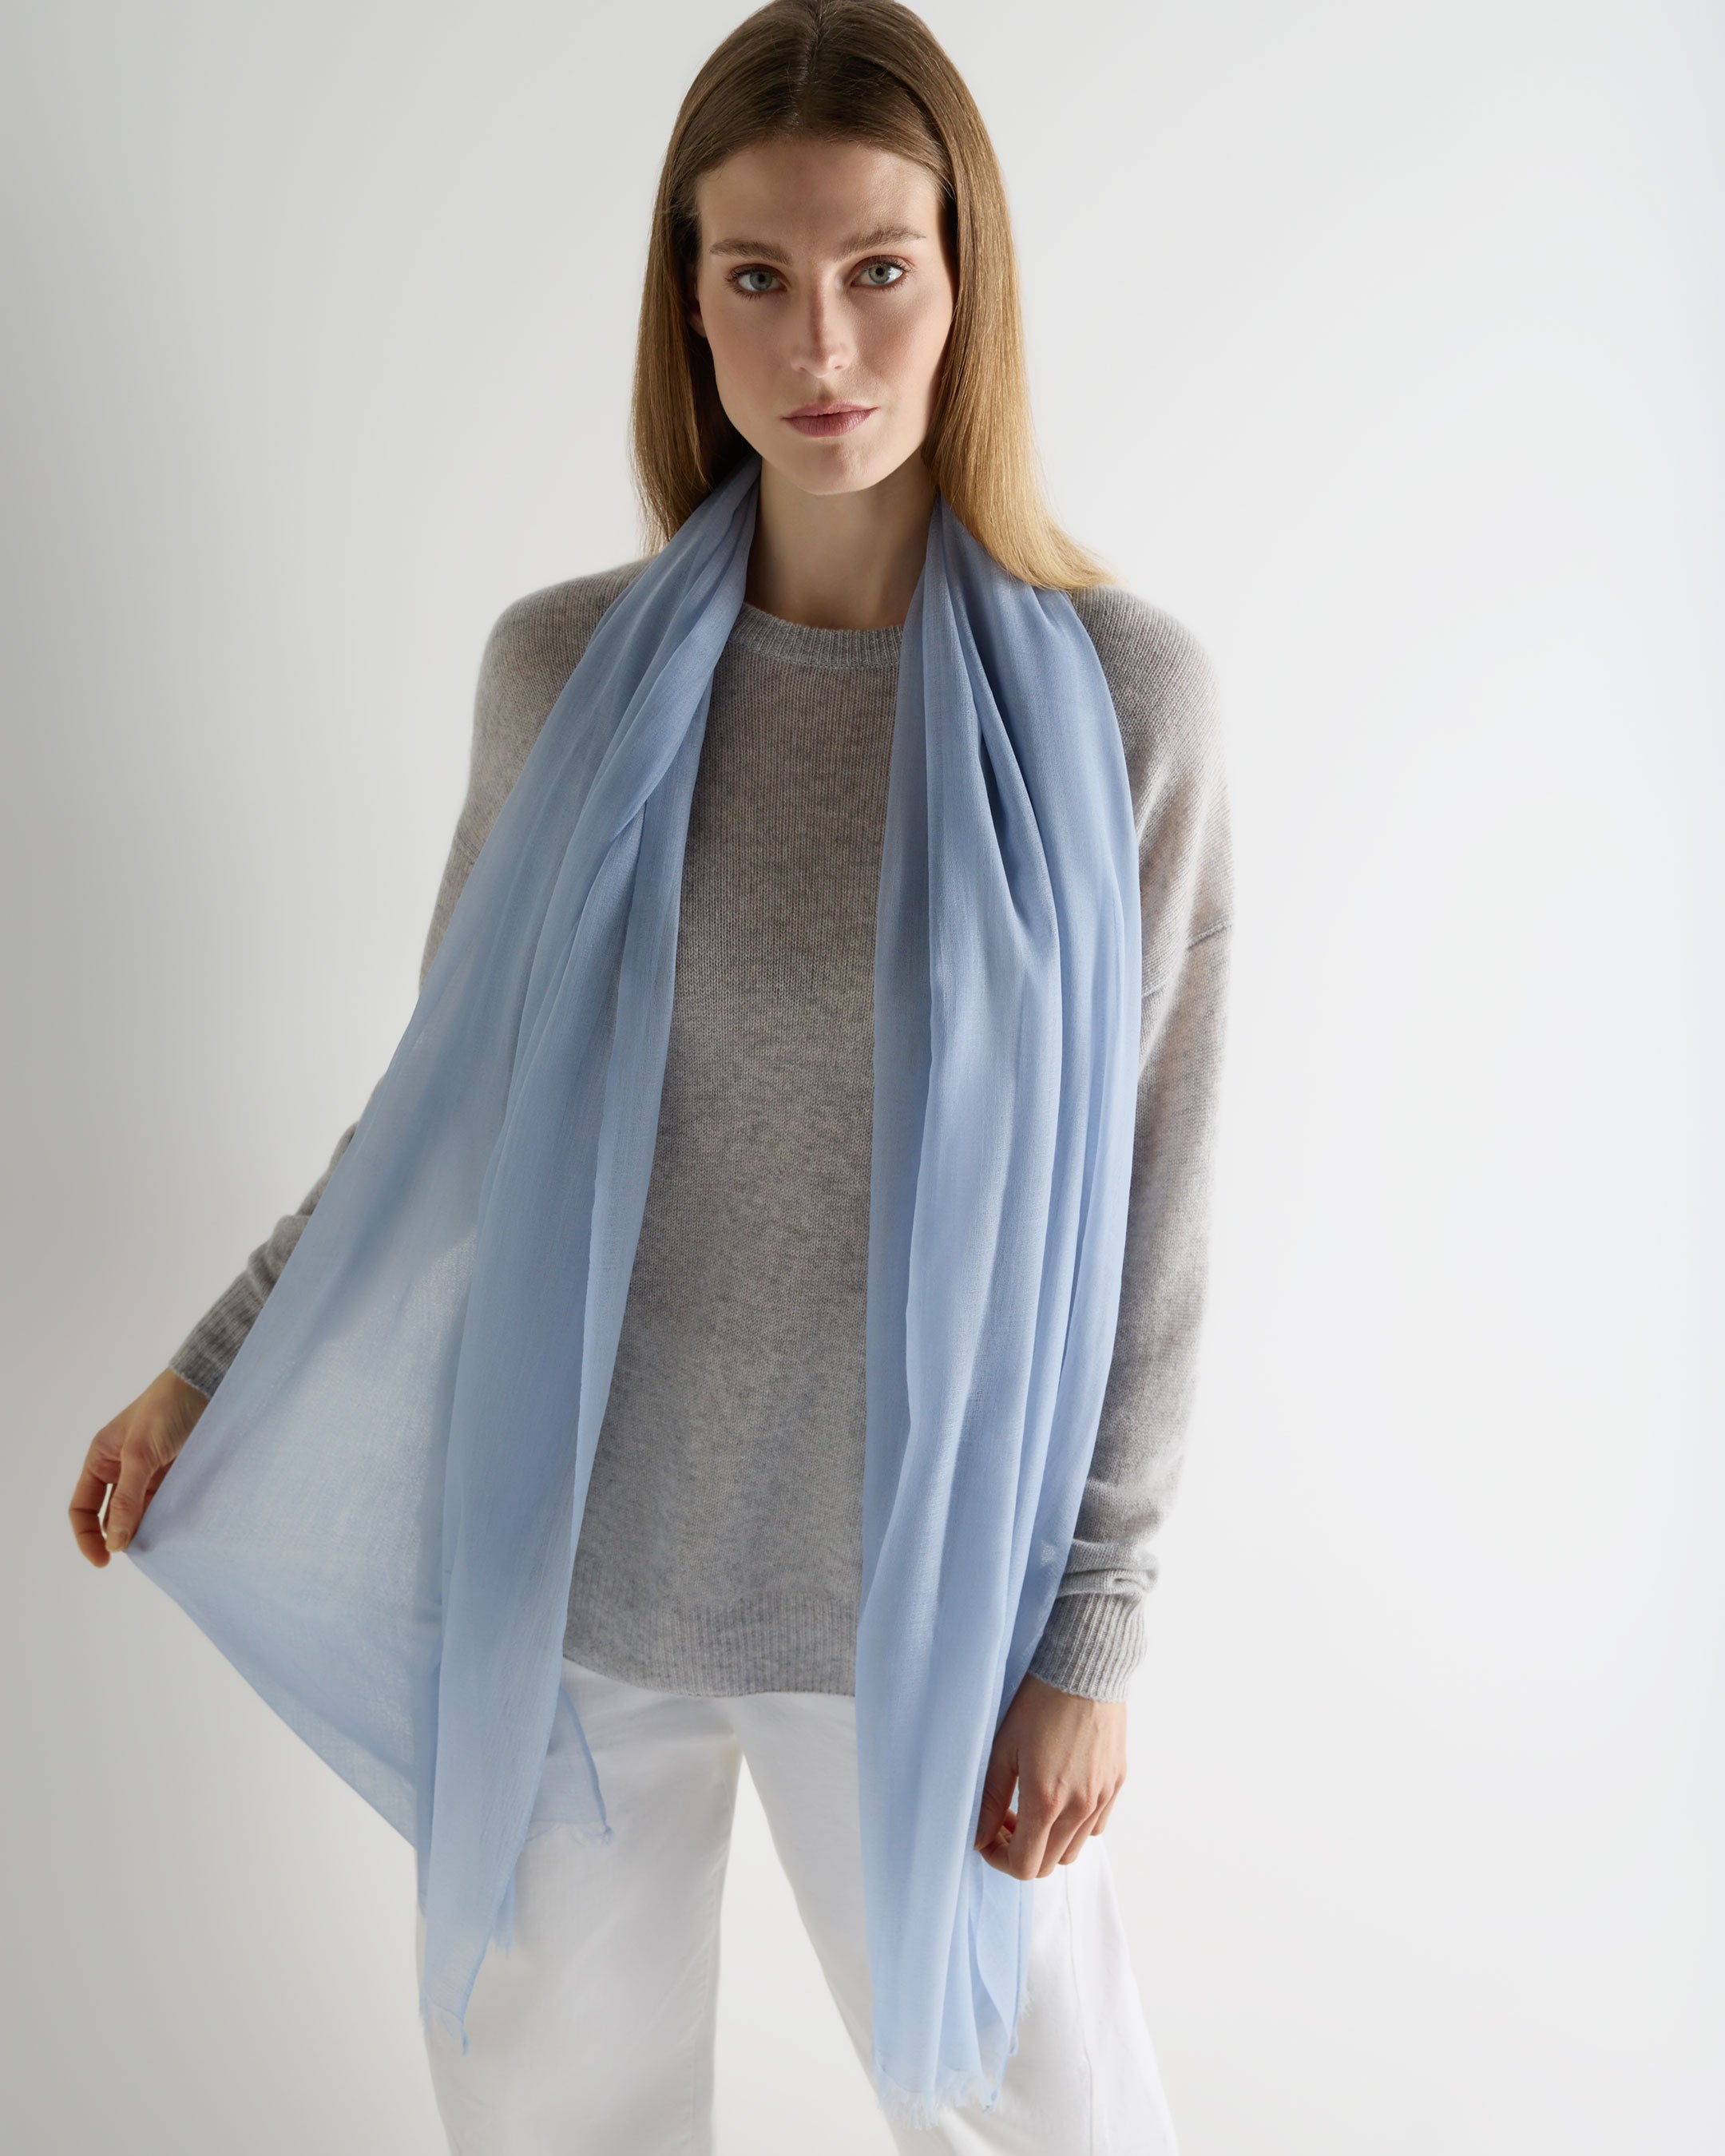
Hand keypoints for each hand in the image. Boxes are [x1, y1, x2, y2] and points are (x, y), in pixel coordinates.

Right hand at [69, 1368, 208, 1565]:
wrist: (206, 1385)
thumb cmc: (165, 1410)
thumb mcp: (140, 1454)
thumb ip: (128, 1498)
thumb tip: (115, 1542)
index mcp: (101, 1460)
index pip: (83, 1508)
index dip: (87, 1536)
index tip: (104, 1560)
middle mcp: (121, 1469)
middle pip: (112, 1516)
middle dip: (122, 1536)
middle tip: (144, 1551)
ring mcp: (149, 1473)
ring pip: (141, 1514)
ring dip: (148, 1529)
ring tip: (163, 1542)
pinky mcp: (175, 1474)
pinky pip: (165, 1505)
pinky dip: (168, 1519)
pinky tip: (178, 1529)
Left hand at [974, 1671, 1126, 1878]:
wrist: (1086, 1668)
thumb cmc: (1040, 1702)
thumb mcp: (1004, 1749)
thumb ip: (990, 1800)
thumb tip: (979, 1837)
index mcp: (1047, 1800)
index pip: (1024, 1866)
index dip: (999, 1860)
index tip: (988, 1838)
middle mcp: (1080, 1808)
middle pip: (1049, 1864)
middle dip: (1021, 1851)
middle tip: (1006, 1819)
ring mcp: (1102, 1798)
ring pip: (1073, 1850)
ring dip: (1048, 1841)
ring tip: (1031, 1807)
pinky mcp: (1117, 1784)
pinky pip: (1095, 1827)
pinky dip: (1074, 1826)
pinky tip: (1060, 1795)